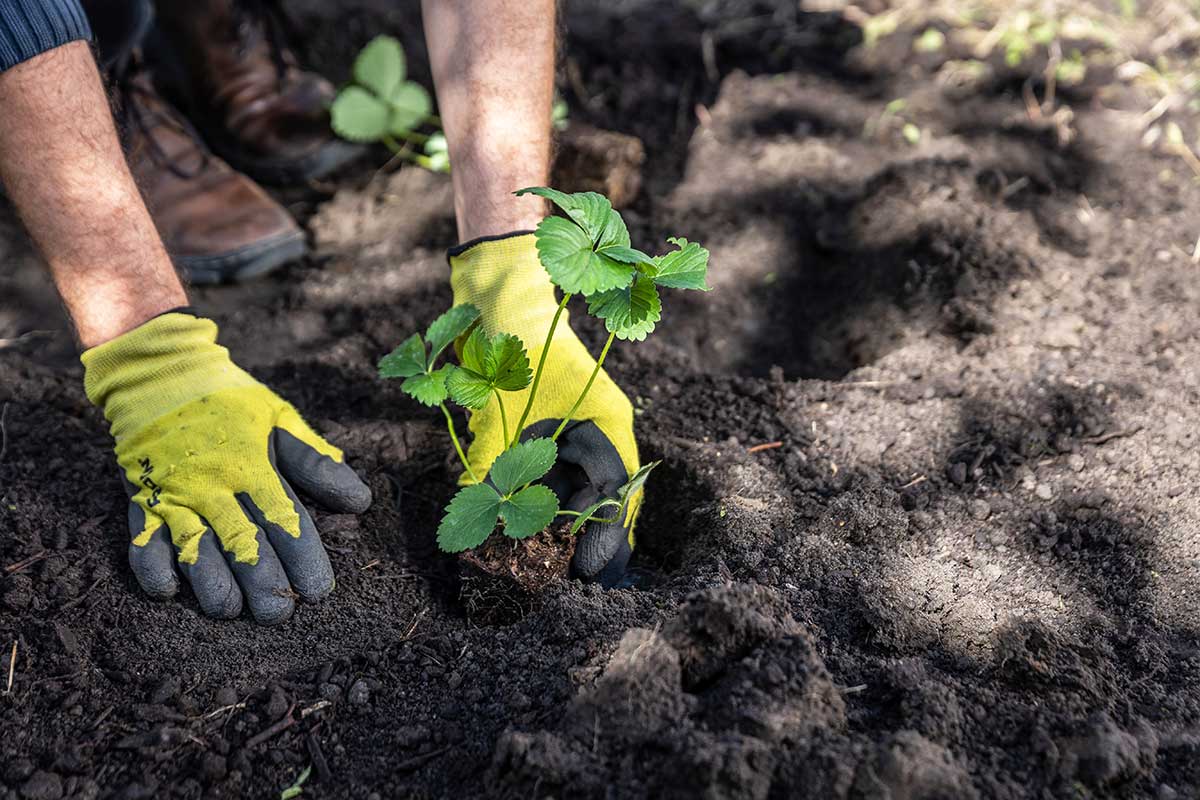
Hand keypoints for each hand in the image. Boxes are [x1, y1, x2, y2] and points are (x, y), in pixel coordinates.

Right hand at [82, 312, 371, 623]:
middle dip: (263, 582)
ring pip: (195, 547)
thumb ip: (316, 462)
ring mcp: (175, 493)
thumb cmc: (230, 401)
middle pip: (243, 541)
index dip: (304, 557)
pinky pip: (143, 540)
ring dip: (212, 583)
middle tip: (280, 613)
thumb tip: (361, 502)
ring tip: (231, 609)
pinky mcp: (141, 498)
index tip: (320, 591)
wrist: (159, 370)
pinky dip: (153, 567)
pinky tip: (170, 591)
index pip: (285, 518)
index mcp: (254, 465)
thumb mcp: (279, 419)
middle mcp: (215, 484)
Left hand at [449, 234, 640, 586]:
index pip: (618, 493)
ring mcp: (580, 433)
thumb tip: (474, 516)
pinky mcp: (556, 434)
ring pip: (584, 493)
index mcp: (608, 425)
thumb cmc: (511, 344)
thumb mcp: (499, 408)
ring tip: (557, 570)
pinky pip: (560, 479)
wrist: (501, 296)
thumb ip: (489, 463)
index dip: (604, 536)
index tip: (590, 572)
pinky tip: (535, 534)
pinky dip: (549, 506)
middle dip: (592, 543)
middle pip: (608, 501)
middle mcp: (602, 432)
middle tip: (580, 586)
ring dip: (568, 527)